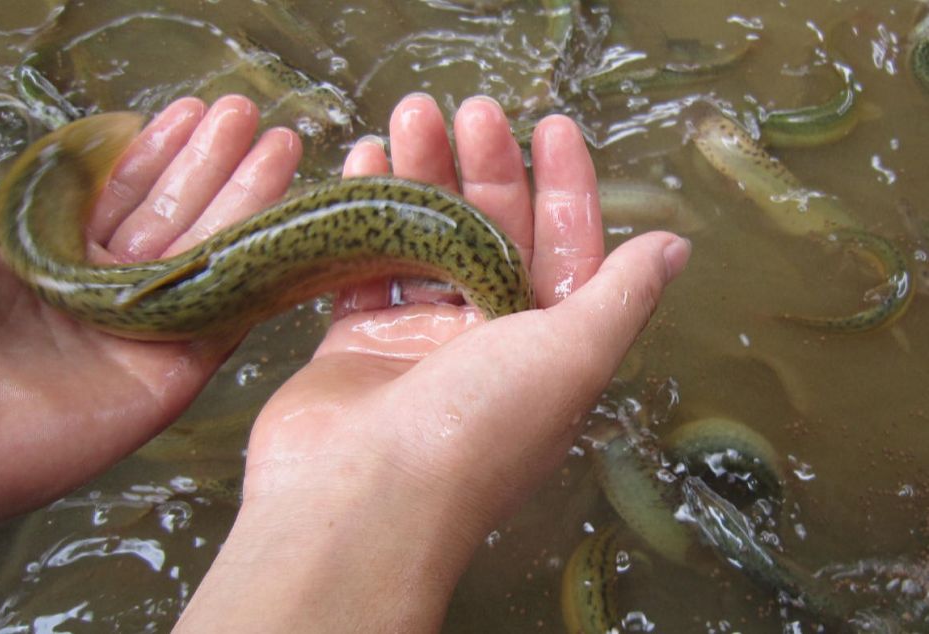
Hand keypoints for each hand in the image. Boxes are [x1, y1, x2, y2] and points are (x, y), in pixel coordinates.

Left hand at [0, 80, 301, 568]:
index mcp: (50, 260)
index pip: (116, 195)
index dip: (155, 151)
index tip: (188, 113)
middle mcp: (100, 296)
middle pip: (171, 218)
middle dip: (211, 163)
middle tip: (246, 114)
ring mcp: (140, 336)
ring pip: (206, 256)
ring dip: (245, 198)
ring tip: (280, 142)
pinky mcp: (172, 374)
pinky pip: (226, 313)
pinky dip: (259, 268)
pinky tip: (285, 220)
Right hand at [174, 94, 689, 631]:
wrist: (357, 499)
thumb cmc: (476, 430)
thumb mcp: (571, 357)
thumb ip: (620, 296)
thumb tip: (673, 248)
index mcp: (547, 347)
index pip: (568, 250)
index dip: (566, 185)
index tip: (552, 127)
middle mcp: (486, 343)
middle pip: (490, 233)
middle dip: (485, 168)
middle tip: (470, 110)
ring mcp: (418, 343)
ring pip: (425, 239)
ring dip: (421, 177)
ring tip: (410, 116)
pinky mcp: (357, 342)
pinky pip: (365, 264)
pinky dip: (364, 214)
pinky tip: (364, 163)